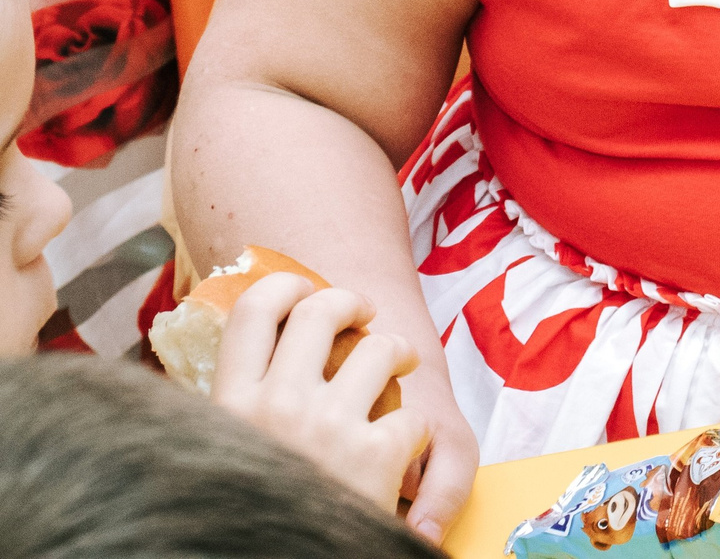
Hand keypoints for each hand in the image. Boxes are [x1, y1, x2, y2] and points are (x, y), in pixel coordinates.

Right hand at [207, 273, 430, 512]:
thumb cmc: (247, 514)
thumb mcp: (223, 454)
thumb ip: (233, 412)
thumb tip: (239, 365)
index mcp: (228, 405)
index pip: (251, 311)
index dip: (284, 286)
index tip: (304, 290)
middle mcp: (276, 405)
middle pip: (321, 309)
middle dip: (351, 302)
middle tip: (364, 314)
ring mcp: (329, 426)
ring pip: (380, 348)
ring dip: (397, 352)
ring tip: (398, 365)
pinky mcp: (376, 454)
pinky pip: (414, 415)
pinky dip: (416, 432)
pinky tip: (404, 452)